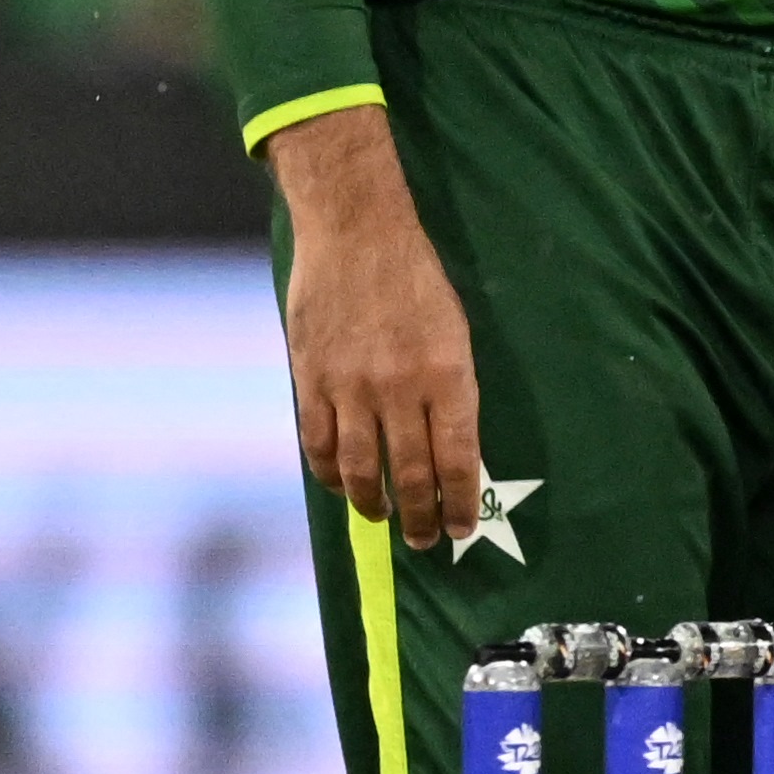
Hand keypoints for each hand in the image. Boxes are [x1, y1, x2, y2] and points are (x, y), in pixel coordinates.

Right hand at [266, 104, 487, 547]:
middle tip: (426, 541)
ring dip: (373, 504)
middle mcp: (400, 389)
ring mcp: (351, 387)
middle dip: (420, 517)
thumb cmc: (418, 280)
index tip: (462, 527)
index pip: (457, 460)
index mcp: (448, 376)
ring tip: (383, 520)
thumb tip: (451, 452)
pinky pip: (317, 444)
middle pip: (409, 474)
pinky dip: (329, 474)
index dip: (460, 502)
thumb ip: (452, 392)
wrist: (357, 233)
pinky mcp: (311, 379)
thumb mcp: (456, 333)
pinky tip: (342, 486)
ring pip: (360, 469)